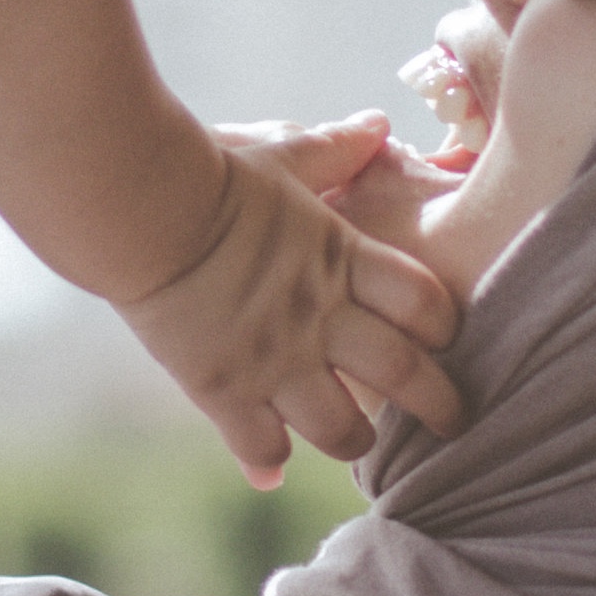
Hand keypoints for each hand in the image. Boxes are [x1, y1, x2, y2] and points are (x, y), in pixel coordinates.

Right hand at [116, 112, 462, 488]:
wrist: (142, 209)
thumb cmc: (214, 173)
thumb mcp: (282, 155)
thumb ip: (336, 148)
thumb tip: (377, 124)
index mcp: (342, 258)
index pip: (424, 302)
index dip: (443, 325)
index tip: (444, 336)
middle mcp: (319, 317)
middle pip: (404, 376)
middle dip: (440, 406)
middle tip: (454, 423)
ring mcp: (273, 360)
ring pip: (342, 430)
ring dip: (357, 440)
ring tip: (359, 440)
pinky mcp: (223, 388)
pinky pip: (260, 445)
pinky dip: (266, 461)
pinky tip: (271, 472)